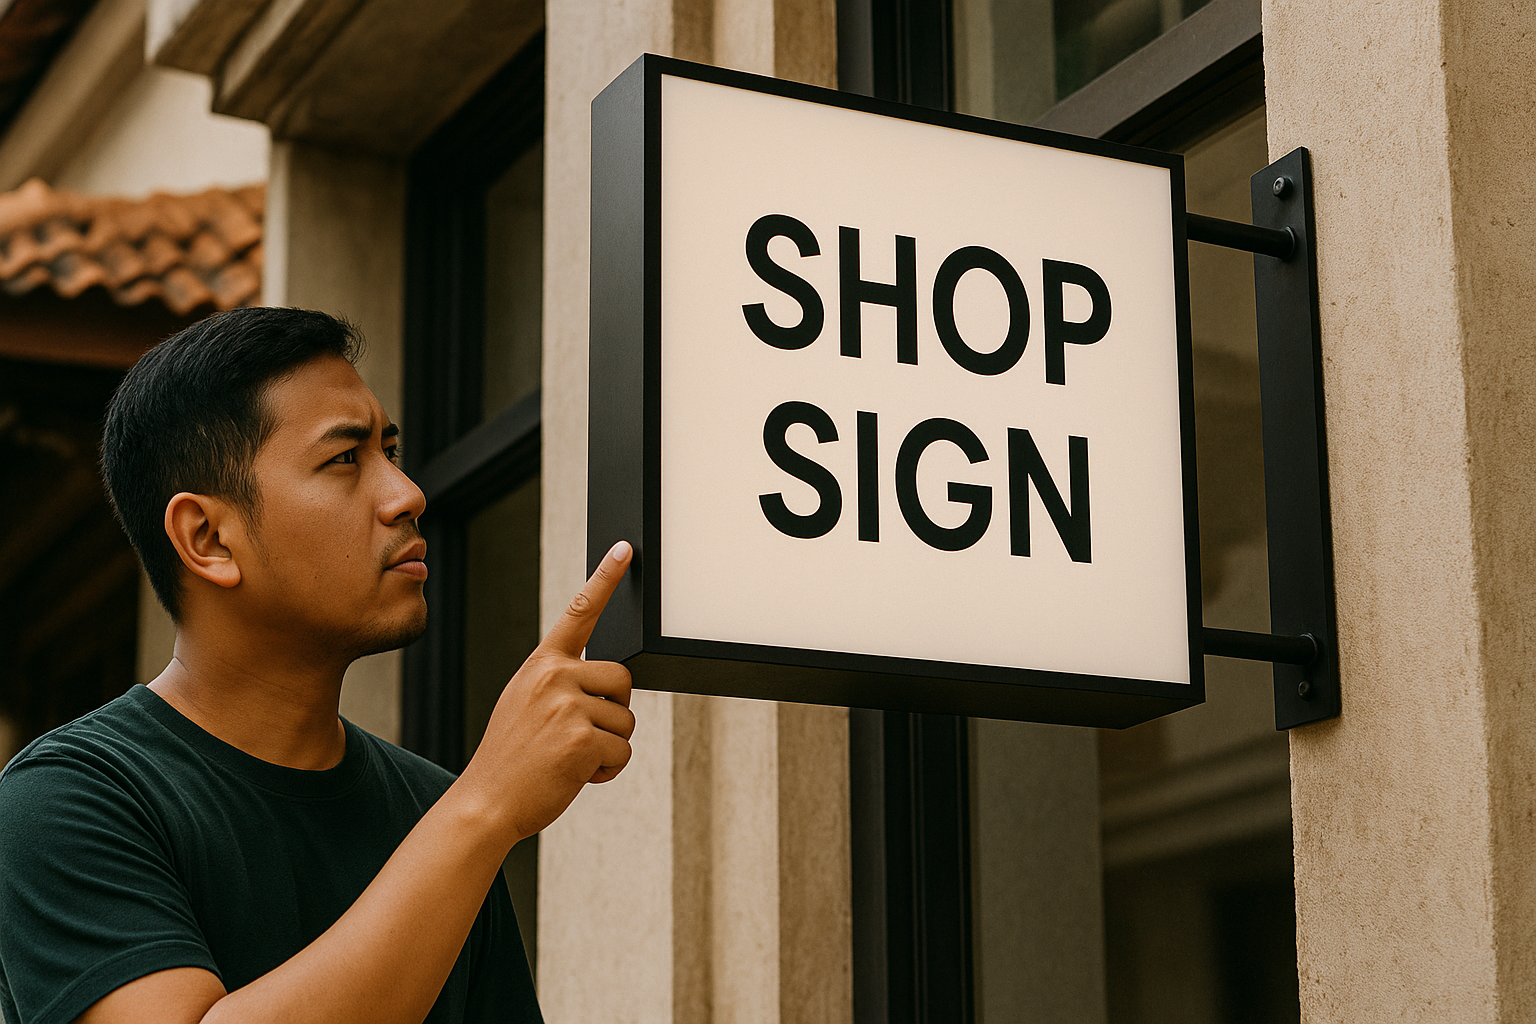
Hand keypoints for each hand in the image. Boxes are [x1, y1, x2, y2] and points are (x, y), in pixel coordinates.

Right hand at [459, 541, 635, 845]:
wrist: (485, 802)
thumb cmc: (510, 758)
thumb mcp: (525, 704)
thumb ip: (559, 683)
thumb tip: (605, 682)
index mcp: (541, 665)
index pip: (579, 612)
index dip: (604, 578)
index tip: (624, 549)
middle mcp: (554, 677)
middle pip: (622, 679)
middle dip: (614, 711)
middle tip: (579, 736)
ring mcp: (567, 707)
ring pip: (626, 720)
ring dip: (608, 746)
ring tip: (568, 758)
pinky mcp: (581, 739)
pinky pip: (623, 751)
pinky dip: (608, 770)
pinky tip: (576, 775)